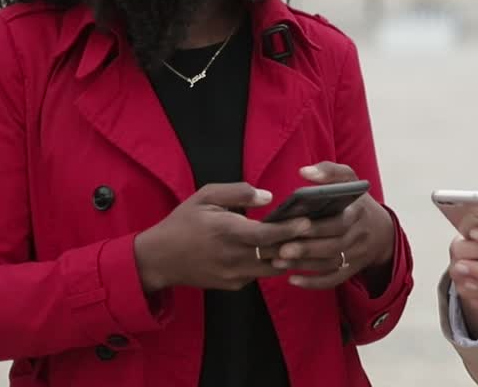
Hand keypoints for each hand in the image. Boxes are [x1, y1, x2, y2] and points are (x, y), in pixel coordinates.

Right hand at [133, 183, 311, 292]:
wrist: (159, 259)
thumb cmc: (183, 222)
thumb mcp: (205, 196)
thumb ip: (238, 193)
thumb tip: (268, 196)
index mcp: (227, 232)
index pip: (266, 234)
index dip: (289, 229)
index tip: (308, 221)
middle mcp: (233, 257)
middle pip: (276, 253)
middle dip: (298, 243)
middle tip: (317, 230)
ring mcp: (234, 275)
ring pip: (273, 268)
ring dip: (288, 256)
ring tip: (303, 240)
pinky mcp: (233, 285)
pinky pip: (259, 274)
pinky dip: (270, 263)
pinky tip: (279, 250)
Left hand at [261, 162, 394, 289]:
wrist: (382, 231)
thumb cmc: (357, 202)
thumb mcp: (350, 180)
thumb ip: (330, 172)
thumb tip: (304, 172)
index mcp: (358, 211)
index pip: (339, 221)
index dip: (318, 226)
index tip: (295, 224)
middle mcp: (359, 235)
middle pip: (334, 245)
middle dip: (306, 248)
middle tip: (280, 249)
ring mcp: (356, 255)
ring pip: (330, 264)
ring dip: (304, 265)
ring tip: (278, 262)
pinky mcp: (351, 270)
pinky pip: (333, 280)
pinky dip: (313, 283)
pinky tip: (292, 280)